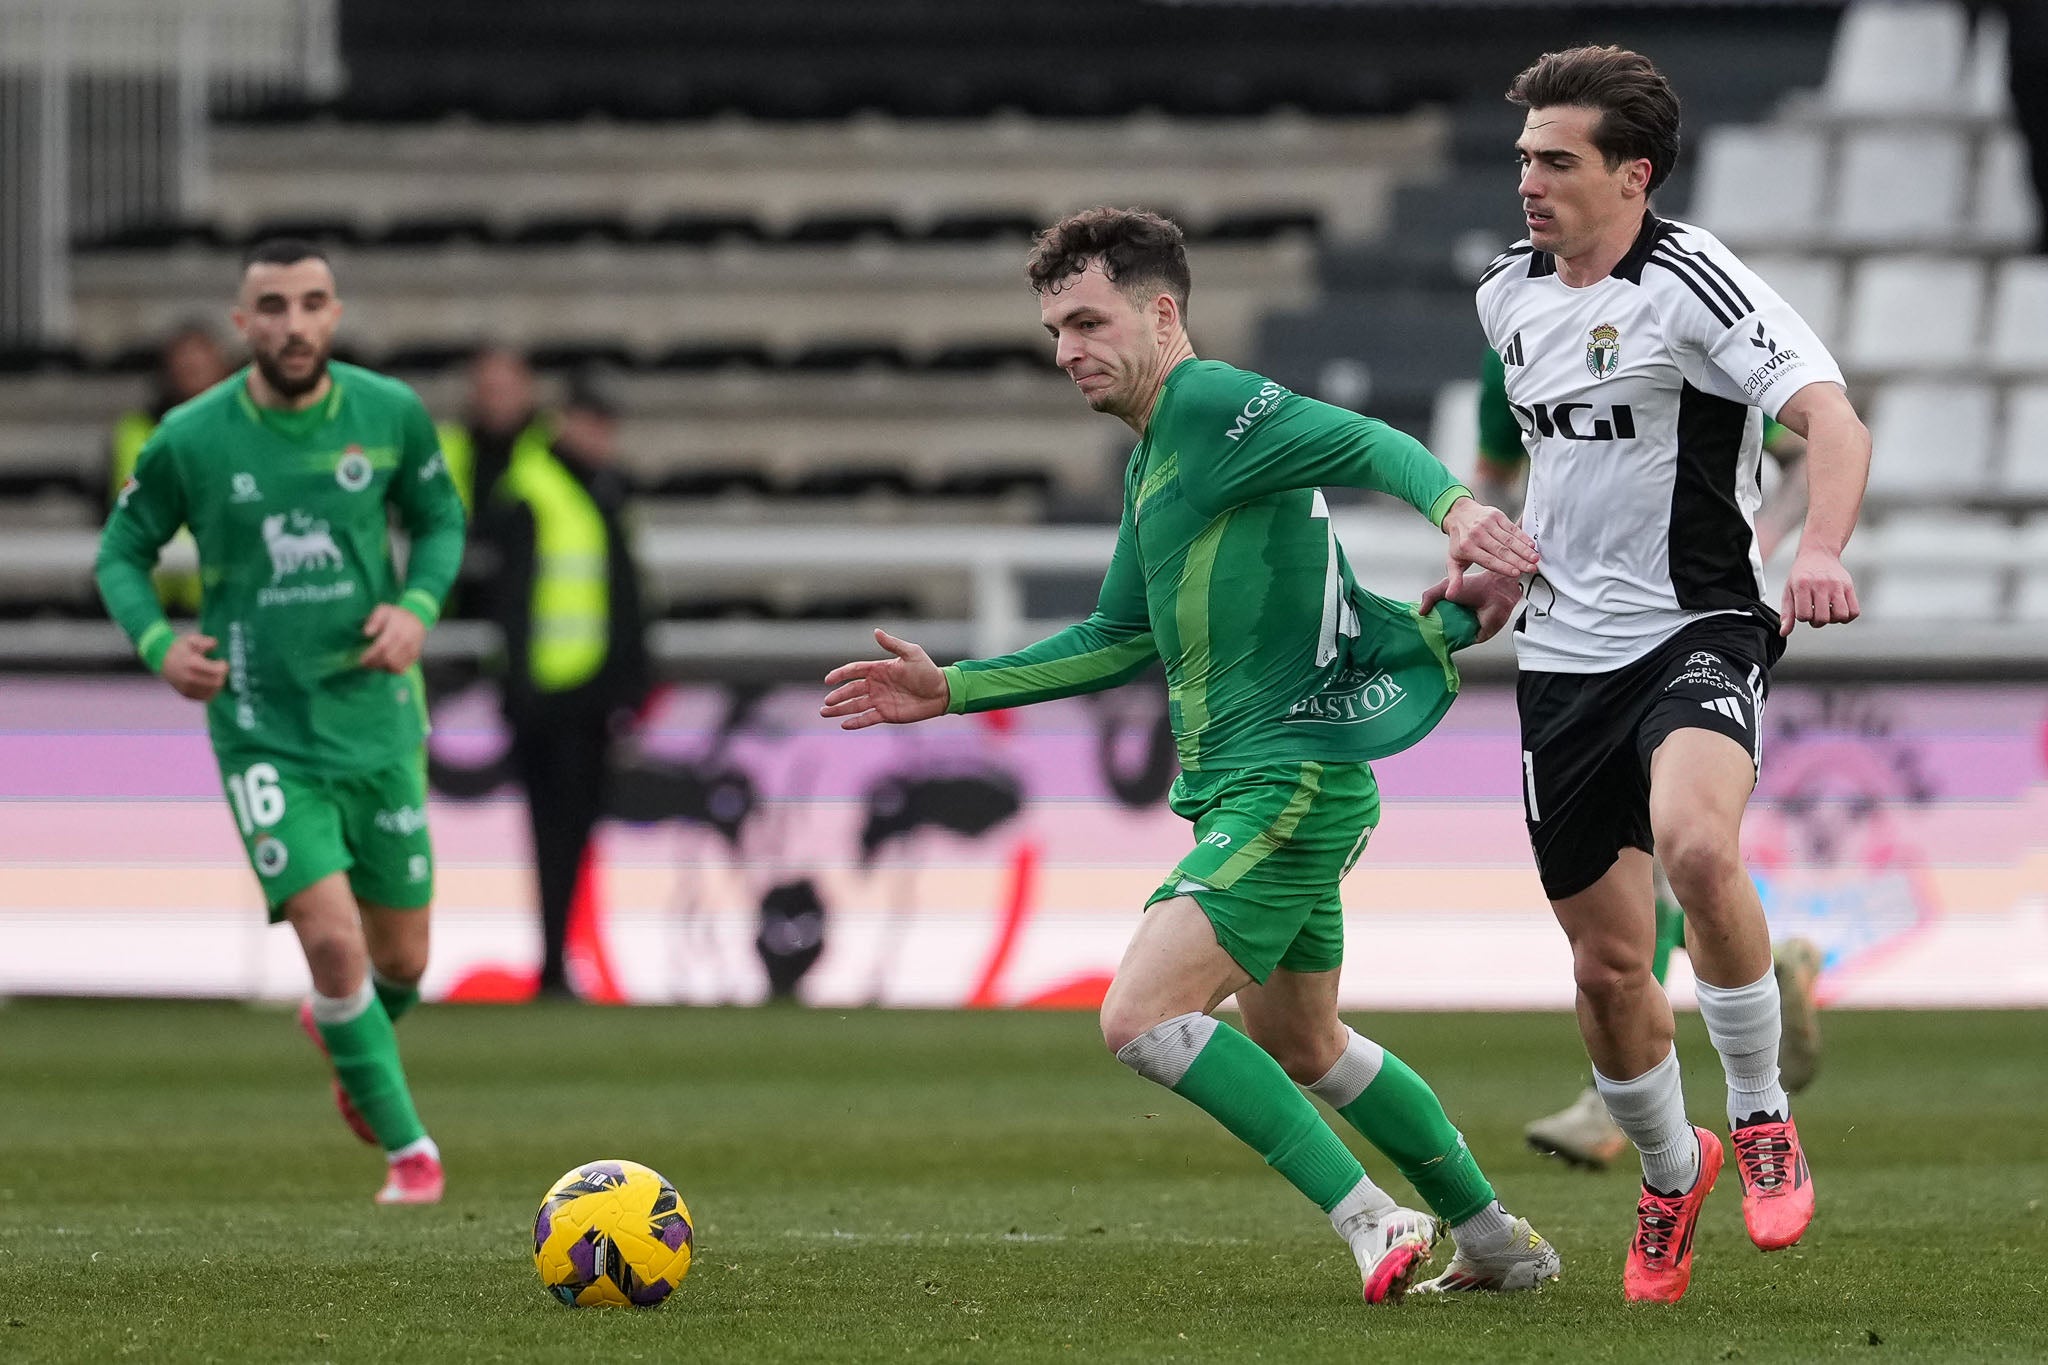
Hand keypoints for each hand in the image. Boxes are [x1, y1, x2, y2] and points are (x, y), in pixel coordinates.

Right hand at [161, 633, 228, 701]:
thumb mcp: (192, 639)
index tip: (221, 661)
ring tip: (214, 675)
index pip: (218, 671)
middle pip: (217, 683)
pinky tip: (209, 683)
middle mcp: (189, 678)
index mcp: (193, 664)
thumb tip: (215, 645)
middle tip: (219, 669)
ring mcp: (187, 688)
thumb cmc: (180, 648)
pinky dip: (211, 691)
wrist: (162, 659)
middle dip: (222, 675)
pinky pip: (204, 697)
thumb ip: (206, 641)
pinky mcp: (186, 694)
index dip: (224, 666)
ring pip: (212, 692)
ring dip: (217, 683)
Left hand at [359, 603, 426, 671]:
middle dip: (374, 663)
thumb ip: (374, 620)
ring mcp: (412, 650)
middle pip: (388, 658)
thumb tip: (367, 633)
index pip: (382, 647)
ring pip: (395, 666)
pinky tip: (385, 665)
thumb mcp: (383, 610)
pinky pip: (402, 668)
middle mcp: (406, 641)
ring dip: (383, 668)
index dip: (371, 656)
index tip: (361, 660)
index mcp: (396, 629)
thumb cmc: (396, 615)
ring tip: (375, 664)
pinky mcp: (415, 656)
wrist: (417, 617)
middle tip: (365, 664)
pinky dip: (391, 669)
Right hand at [820, 628, 948, 729]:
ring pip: (855, 706)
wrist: (941, 692)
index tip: (828, 680)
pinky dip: (856, 722)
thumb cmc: (927, 671)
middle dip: (837, 696)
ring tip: (824, 713)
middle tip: (825, 703)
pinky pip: (868, 719)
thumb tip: (875, 631)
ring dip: (840, 710)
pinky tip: (844, 725)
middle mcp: (876, 685)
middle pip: (851, 690)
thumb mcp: (911, 653)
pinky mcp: (887, 714)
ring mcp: (880, 700)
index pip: (855, 671)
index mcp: (879, 669)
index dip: (840, 674)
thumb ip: (892, 644)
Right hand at [1421, 567, 1523, 643]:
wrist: (1496, 589)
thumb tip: (1420, 612)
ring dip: (1443, 640)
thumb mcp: (1444, 586)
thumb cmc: (1474, 585)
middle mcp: (1459, 619)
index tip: (1417, 628)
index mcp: (1451, 608)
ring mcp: (1468, 629)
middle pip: (1442, 631)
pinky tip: (1446, 643)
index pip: (1436, 619)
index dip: (1427, 623)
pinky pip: (1464, 643)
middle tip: (1422, 637)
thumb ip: (1429, 596)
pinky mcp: (1478, 636)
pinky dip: (1456, 644)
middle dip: (1433, 634)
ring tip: (1431, 641)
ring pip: (1452, 639)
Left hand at [1441, 495, 1538, 578]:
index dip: (1503, 566)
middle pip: (1501, 550)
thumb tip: (1450, 595)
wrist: (1458, 514)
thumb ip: (1454, 579)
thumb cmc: (1459, 540)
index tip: (1516, 573)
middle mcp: (1477, 535)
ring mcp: (1487, 524)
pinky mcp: (1496, 516)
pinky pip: (1511, 527)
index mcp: (1467, 547)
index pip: (1488, 560)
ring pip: (1508, 539)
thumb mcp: (1453, 560)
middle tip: (1531, 568)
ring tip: (1535, 558)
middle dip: (1518, 561)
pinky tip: (1531, 544)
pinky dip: (1522, 536)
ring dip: (1523, 549)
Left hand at [1779, 543, 1858, 636]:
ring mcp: (1837, 585)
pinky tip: (1838, 611)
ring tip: (1828, 612)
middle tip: (1815, 614)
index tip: (1803, 610)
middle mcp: (1821, 585)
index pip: (1804, 615)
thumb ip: (1787, 613)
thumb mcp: (1789, 591)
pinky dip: (1847, 617)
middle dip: (1817, 622)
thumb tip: (1784, 633)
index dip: (1803, 618)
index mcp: (1802, 585)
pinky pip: (1854, 611)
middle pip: (1823, 618)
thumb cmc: (1801, 575)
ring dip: (1833, 620)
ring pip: (1840, 616)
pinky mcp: (1849, 586)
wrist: (1818, 554)